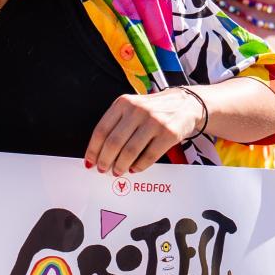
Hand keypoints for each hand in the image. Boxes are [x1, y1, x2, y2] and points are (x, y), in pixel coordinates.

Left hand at [84, 89, 204, 174]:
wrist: (185, 104)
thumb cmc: (152, 110)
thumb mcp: (131, 107)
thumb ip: (116, 124)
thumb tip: (99, 152)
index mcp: (123, 103)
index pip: (101, 130)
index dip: (93, 149)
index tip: (90, 161)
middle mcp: (138, 111)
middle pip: (114, 142)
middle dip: (105, 160)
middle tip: (102, 169)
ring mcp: (155, 122)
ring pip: (130, 151)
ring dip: (120, 165)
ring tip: (117, 171)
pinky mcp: (169, 134)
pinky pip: (149, 156)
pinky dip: (139, 166)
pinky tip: (134, 169)